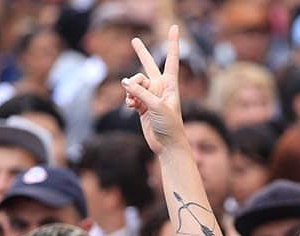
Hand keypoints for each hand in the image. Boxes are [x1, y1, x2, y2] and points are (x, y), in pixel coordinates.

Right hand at [123, 25, 183, 153]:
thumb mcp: (156, 106)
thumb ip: (140, 92)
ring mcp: (150, 96)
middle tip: (133, 40)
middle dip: (141, 53)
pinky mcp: (142, 106)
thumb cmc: (169, 125)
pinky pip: (130, 95)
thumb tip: (124, 82)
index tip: (175, 27)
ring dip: (130, 91)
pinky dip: (128, 100)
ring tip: (134, 102)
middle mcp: (160, 88)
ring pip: (134, 83)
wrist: (167, 145)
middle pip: (148, 66)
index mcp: (170, 85)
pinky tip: (131, 107)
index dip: (173, 43)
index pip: (171, 59)